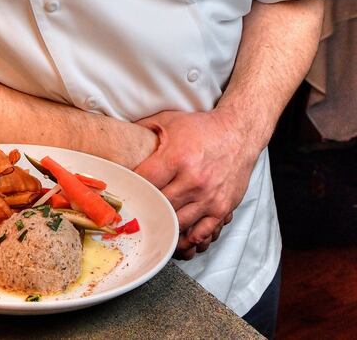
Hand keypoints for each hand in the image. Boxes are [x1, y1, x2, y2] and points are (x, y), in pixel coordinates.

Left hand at [133, 108, 258, 257]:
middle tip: (135, 214)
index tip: (125, 193)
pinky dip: (188, 239)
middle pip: (160, 206)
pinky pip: (202, 232)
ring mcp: (208, 196)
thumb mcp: (169, 120)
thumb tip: (121, 136)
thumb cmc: (202, 127)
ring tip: (153, 228)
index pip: (145, 182)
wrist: (238, 133)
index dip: (133, 188)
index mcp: (176, 157)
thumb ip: (144, 128)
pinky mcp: (222, 207)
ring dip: (165, 228)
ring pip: (178, 224)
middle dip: (146, 210)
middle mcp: (193, 179)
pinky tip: (178, 237)